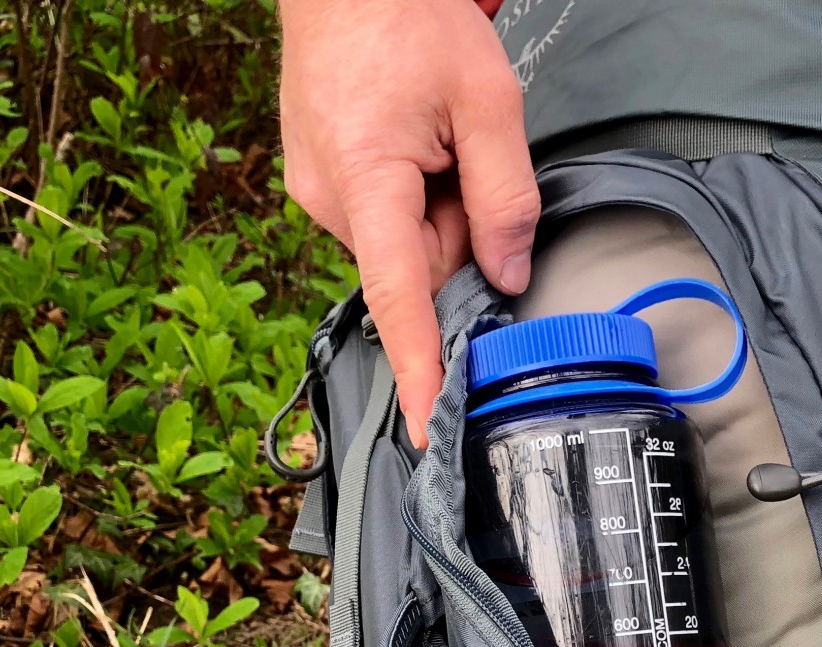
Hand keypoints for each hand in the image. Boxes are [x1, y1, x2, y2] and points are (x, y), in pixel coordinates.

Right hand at [280, 0, 538, 445]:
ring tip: (430, 134)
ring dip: (433, 207)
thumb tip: (507, 274)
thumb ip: (505, 196)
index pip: (398, 300)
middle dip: (455, 233)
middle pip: (416, 265)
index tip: (428, 429)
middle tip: (463, 157)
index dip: (419, 369)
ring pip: (403, 241)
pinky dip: (409, 191)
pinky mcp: (316, 182)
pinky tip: (409, 137)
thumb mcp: (487, 100)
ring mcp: (314, 193)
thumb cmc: (408, 16)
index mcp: (366, 182)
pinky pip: (382, 216)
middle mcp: (327, 200)